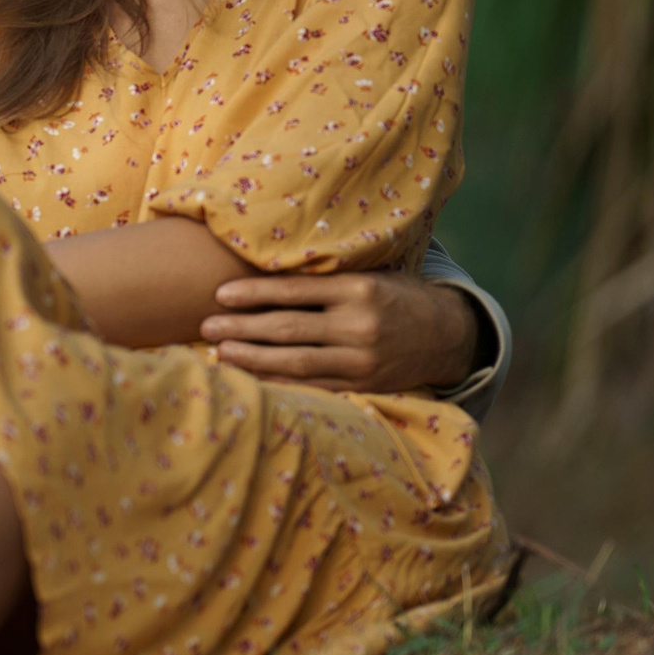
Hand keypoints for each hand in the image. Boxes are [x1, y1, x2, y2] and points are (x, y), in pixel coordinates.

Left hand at [202, 272, 479, 394]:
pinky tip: (251, 377)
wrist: (448, 334)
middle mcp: (360, 326)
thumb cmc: (395, 296)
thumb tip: (262, 268)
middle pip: (288, 329)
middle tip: (205, 327)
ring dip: (252, 359)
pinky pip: (312, 386)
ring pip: (296, 363)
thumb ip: (325, 279)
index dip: (253, 293)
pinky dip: (278, 382)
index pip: (294, 291)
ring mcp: (361, 360)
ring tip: (219, 353)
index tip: (219, 295)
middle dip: (242, 329)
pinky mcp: (363, 386)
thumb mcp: (368, 276)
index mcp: (359, 290)